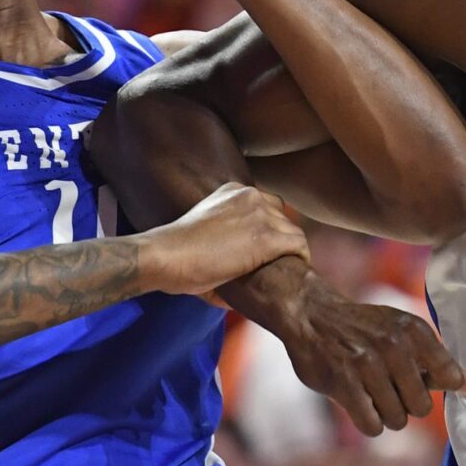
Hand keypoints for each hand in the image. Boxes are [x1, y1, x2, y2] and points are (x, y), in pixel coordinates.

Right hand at [147, 182, 308, 294]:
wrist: (165, 257)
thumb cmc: (175, 254)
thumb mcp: (204, 233)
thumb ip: (225, 241)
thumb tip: (233, 274)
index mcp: (233, 191)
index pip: (268, 205)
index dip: (270, 228)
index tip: (267, 248)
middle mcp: (249, 196)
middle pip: (283, 217)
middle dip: (282, 239)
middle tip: (278, 262)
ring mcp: (259, 215)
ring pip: (292, 231)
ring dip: (290, 251)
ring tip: (286, 270)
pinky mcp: (266, 237)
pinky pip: (298, 244)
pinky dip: (300, 257)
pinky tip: (296, 269)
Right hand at [271, 285, 465, 434]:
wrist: (312, 315)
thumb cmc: (367, 330)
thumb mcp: (407, 335)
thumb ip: (442, 365)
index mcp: (415, 330)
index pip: (450, 377)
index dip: (431, 386)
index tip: (413, 377)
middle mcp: (393, 344)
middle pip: (422, 407)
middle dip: (405, 403)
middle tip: (387, 385)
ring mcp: (367, 364)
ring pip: (397, 420)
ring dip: (385, 413)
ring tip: (370, 390)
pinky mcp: (343, 383)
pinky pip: (373, 425)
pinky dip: (368, 421)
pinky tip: (358, 402)